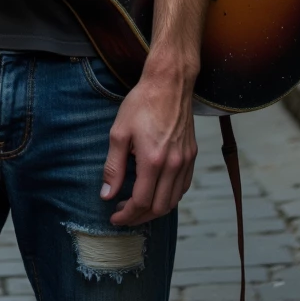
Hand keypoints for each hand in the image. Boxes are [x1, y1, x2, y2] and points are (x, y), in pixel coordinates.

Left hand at [100, 67, 196, 225]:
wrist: (169, 83)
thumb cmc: (142, 103)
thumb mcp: (119, 133)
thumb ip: (113, 167)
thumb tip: (107, 194)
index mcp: (153, 160)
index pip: (141, 202)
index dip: (126, 215)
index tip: (114, 216)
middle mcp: (173, 165)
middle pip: (158, 207)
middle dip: (139, 217)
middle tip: (123, 213)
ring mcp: (185, 161)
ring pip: (173, 201)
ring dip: (154, 209)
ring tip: (137, 206)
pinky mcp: (192, 156)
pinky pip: (183, 187)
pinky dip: (169, 197)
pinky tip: (155, 192)